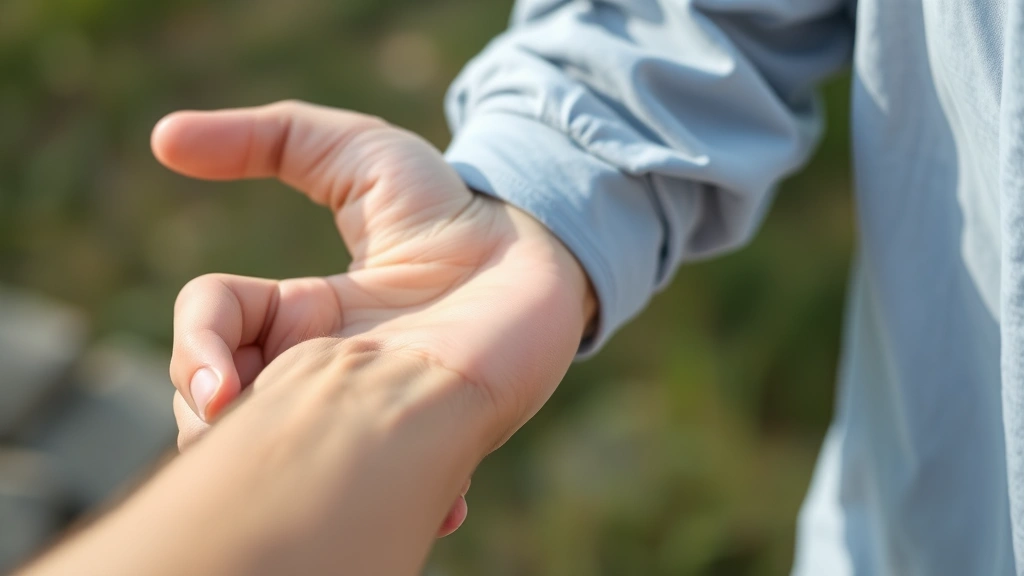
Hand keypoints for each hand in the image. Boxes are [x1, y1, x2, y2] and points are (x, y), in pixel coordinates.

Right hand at [152, 101, 594, 536]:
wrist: (540, 250)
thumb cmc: (448, 206)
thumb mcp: (359, 151)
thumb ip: (270, 138)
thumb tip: (161, 138)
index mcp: (297, 314)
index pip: (212, 334)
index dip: (195, 353)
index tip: (220, 384)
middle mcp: (323, 371)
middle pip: (226, 418)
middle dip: (211, 435)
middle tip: (240, 433)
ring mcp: (376, 413)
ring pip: (291, 464)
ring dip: (288, 483)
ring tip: (328, 475)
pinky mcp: (433, 446)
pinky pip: (400, 495)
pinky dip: (409, 505)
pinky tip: (447, 504)